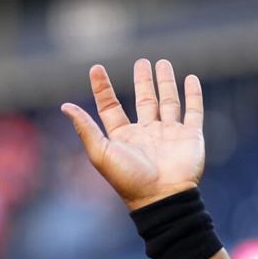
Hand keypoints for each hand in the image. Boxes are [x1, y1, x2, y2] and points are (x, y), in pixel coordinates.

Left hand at [61, 58, 205, 210]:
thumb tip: (65, 106)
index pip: (110, 106)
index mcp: (122, 137)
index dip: (102, 88)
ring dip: (165, 82)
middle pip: (143, 100)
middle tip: (141, 61)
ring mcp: (168, 133)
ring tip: (162, 63)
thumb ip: (85, 128)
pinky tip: (190, 79)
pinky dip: (193, 95)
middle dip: (142, 81)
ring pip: (167, 101)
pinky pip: (193, 111)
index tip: (96, 68)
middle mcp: (145, 133)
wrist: (161, 197)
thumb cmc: (128, 178)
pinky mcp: (190, 136)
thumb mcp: (101, 152)